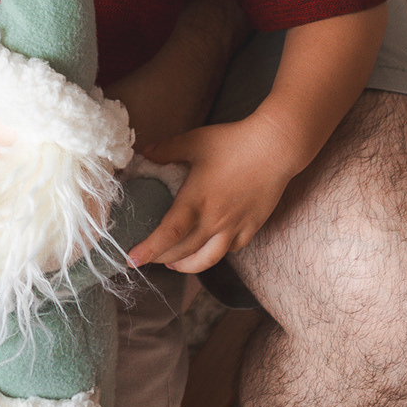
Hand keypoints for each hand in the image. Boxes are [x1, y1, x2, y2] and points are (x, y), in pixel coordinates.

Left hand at [128, 110, 302, 275]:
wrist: (275, 148)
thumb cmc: (233, 142)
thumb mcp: (194, 141)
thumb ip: (167, 149)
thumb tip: (145, 152)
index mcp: (195, 201)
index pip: (167, 234)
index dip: (148, 250)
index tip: (132, 260)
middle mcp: (214, 220)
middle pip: (183, 252)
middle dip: (161, 259)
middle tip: (149, 258)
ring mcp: (234, 226)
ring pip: (208, 259)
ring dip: (188, 266)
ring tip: (175, 264)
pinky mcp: (252, 226)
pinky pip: (231, 249)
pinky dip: (215, 254)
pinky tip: (210, 250)